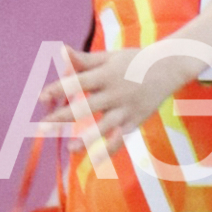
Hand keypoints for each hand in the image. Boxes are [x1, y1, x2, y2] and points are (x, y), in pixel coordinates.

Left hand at [39, 43, 205, 144]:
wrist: (170, 67)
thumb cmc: (133, 60)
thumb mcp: (109, 57)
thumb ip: (83, 60)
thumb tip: (59, 50)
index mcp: (105, 75)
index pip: (77, 83)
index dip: (58, 89)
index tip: (41, 98)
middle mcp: (115, 93)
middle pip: (85, 107)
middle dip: (63, 118)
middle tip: (42, 127)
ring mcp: (126, 109)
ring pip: (104, 128)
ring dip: (86, 139)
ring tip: (69, 149)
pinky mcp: (136, 121)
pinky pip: (121, 138)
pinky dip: (109, 150)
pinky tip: (94, 161)